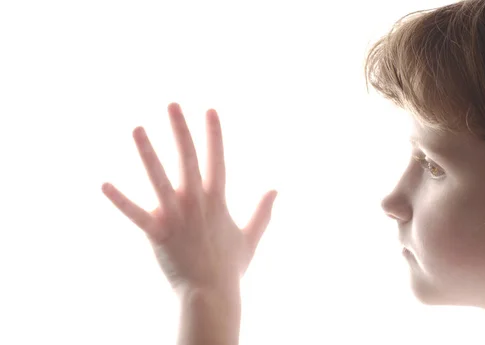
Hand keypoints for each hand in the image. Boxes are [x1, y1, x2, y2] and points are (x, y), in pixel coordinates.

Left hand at [101, 103, 277, 296]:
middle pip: (188, 159)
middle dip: (180, 130)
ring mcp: (176, 217)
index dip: (214, 134)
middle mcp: (196, 203)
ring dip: (148, 152)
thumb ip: (263, 212)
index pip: (217, 159)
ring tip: (137, 128)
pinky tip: (104, 184)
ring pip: (159, 178)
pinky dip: (120, 200)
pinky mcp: (158, 233)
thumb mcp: (251, 237)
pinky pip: (135, 214)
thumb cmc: (230, 267)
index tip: (210, 110)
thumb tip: (276, 190)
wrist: (211, 294)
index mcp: (217, 201)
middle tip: (172, 104)